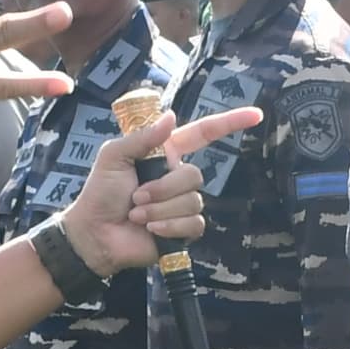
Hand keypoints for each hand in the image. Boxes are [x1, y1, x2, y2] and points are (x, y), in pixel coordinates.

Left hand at [61, 99, 260, 273]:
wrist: (94, 233)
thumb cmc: (100, 193)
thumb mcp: (114, 156)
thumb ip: (141, 137)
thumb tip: (171, 115)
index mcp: (165, 154)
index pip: (203, 134)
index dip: (230, 123)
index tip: (256, 115)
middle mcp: (176, 177)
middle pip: (195, 175)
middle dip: (163, 188)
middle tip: (136, 197)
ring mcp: (181, 204)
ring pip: (192, 201)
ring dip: (160, 209)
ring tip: (137, 215)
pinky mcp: (183, 229)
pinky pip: (193, 224)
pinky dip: (169, 226)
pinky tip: (151, 229)